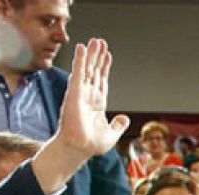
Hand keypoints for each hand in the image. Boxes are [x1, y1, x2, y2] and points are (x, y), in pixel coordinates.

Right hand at [52, 39, 128, 160]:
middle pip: (94, 72)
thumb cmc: (91, 145)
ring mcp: (80, 93)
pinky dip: (80, 60)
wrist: (79, 149)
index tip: (107, 55)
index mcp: (97, 104)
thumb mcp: (111, 134)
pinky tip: (82, 48)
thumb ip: (118, 125)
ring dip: (91, 55)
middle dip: (98, 57)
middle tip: (100, 42)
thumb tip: (124, 118)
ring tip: (95, 41)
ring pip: (87, 69)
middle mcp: (88, 96)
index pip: (101, 81)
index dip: (104, 68)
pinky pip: (78, 73)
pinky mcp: (74, 93)